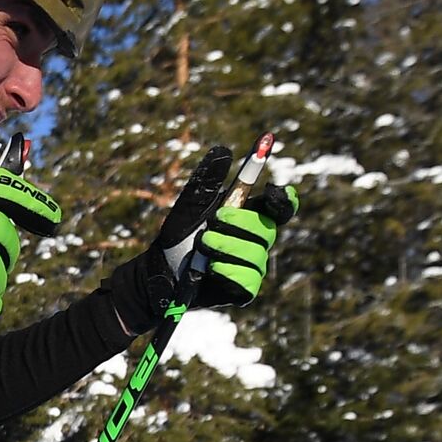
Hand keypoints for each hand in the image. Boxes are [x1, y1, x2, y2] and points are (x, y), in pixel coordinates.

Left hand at [107, 147, 299, 334]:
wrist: (158, 271)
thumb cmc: (177, 236)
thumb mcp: (190, 204)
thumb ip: (207, 180)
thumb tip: (224, 150)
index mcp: (248, 217)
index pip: (280, 208)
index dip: (283, 199)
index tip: (271, 192)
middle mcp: (255, 241)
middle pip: (268, 228)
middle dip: (241, 222)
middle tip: (214, 221)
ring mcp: (251, 266)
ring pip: (256, 255)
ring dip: (227, 246)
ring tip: (202, 247)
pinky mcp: (242, 291)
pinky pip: (248, 281)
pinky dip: (228, 271)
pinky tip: (210, 268)